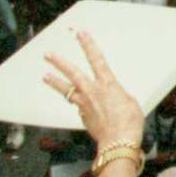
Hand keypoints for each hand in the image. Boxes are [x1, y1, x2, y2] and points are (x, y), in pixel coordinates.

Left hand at [41, 28, 144, 146]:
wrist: (118, 142)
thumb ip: (118, 94)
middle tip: (49, 54)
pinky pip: (76, 106)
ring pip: (66, 89)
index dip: (88, 45)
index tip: (81, 34)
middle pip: (72, 72)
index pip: (96, 59)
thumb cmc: (129, 123)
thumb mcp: (130, 101)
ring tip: (45, 76)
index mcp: (108, 84)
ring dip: (55, 82)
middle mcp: (93, 91)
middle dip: (60, 62)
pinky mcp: (83, 116)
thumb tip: (113, 95)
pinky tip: (75, 103)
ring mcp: (85, 104)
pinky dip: (75, 102)